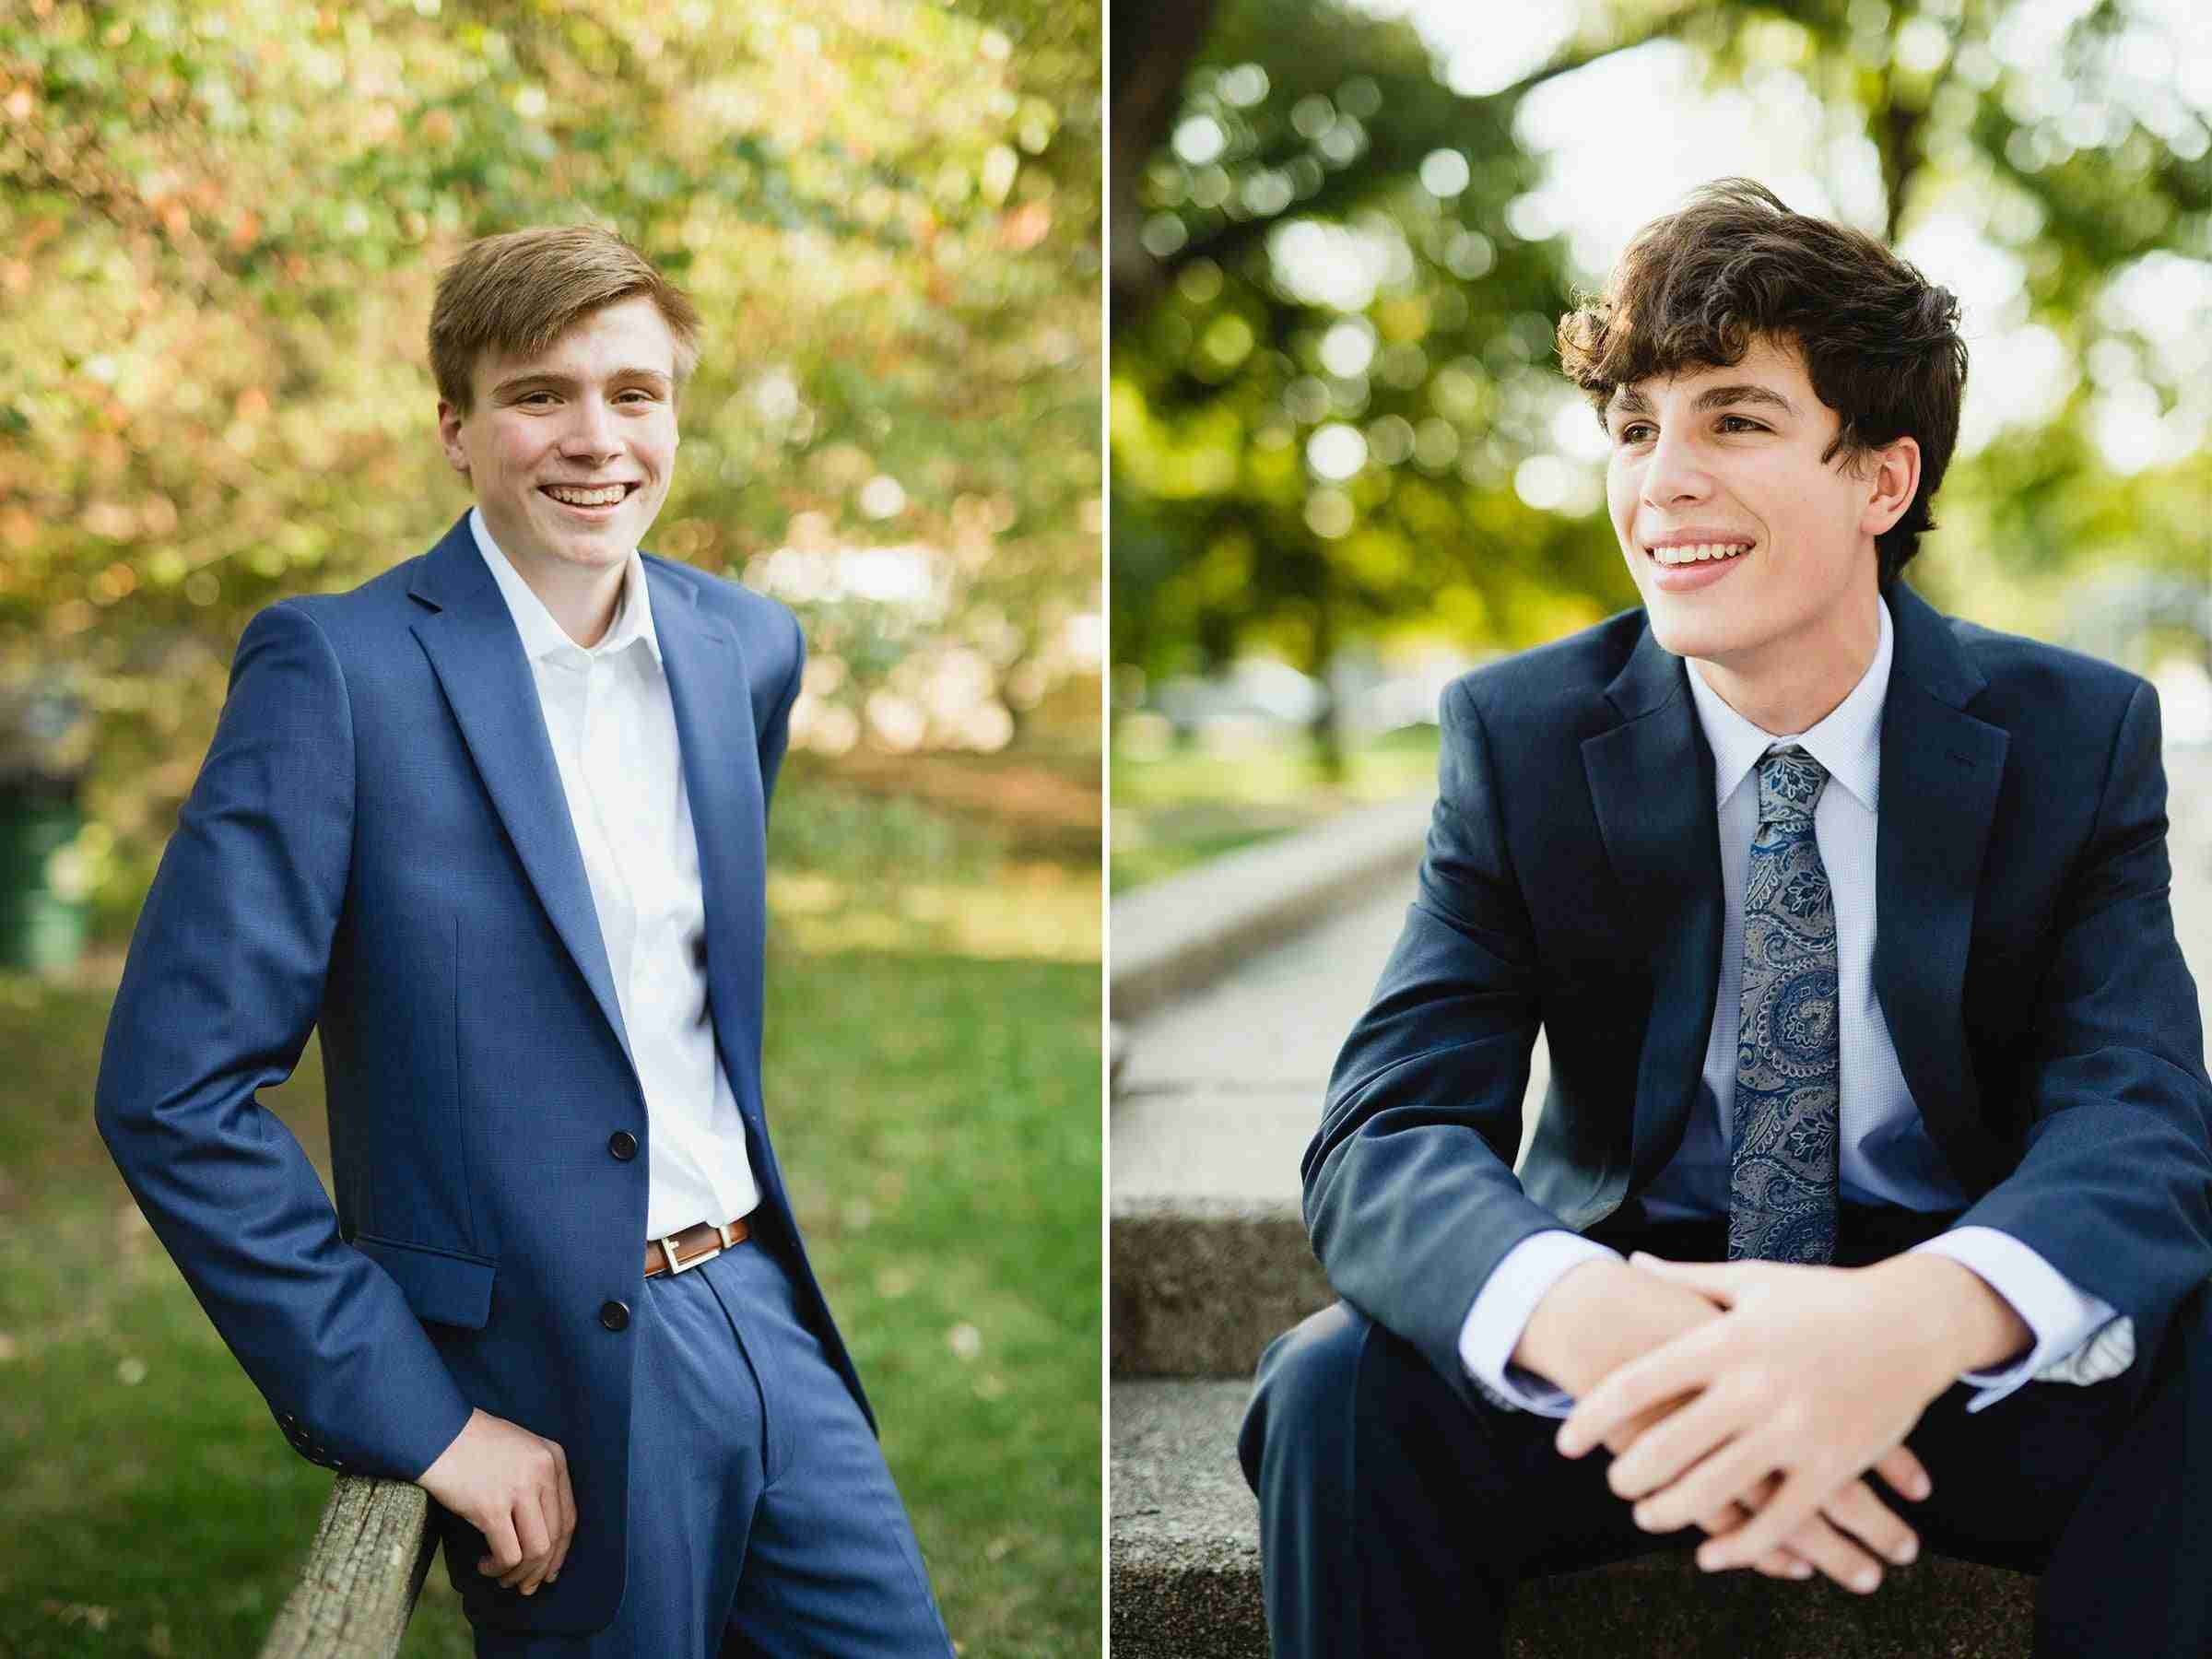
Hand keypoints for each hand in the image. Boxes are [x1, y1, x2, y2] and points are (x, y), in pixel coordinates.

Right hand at [415, 1408, 575, 1594]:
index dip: (560, 1550)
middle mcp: (543, 1472)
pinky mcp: (492, 1506)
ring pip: (536, 1550)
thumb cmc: (472, 1443)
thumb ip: (535, 1480)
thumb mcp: (519, 1449)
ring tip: (502, 1578)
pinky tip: (484, 1565)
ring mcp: (520, 1488)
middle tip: (526, 1587)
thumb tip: (541, 1533)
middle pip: (555, 1537)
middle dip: (541, 1569)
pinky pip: (508, 1554)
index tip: (549, 1570)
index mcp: (554, 1457)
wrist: (435, 1432)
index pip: (568, 1517)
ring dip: (520, 1573)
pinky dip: (498, 1568)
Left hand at [1556, 1254, 1969, 1581]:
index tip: (1565, 1442)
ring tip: (1648, 1515)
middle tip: (1613, 1485)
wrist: (1913, 1322)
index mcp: (1725, 1338)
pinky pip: (1779, 1519)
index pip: (1638, 1383)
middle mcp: (1754, 1387)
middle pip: (1668, 1446)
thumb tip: (1633, 1262)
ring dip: (1672, 1512)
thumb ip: (1687, 1279)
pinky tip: (1712, 1555)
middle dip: (1630, 1475)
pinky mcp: (1833, 1464)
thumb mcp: (1751, 1280)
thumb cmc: (1824, 1297)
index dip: (1592, 1415)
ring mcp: (1795, 1430)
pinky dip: (1741, 1546)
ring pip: (1716, 1490)